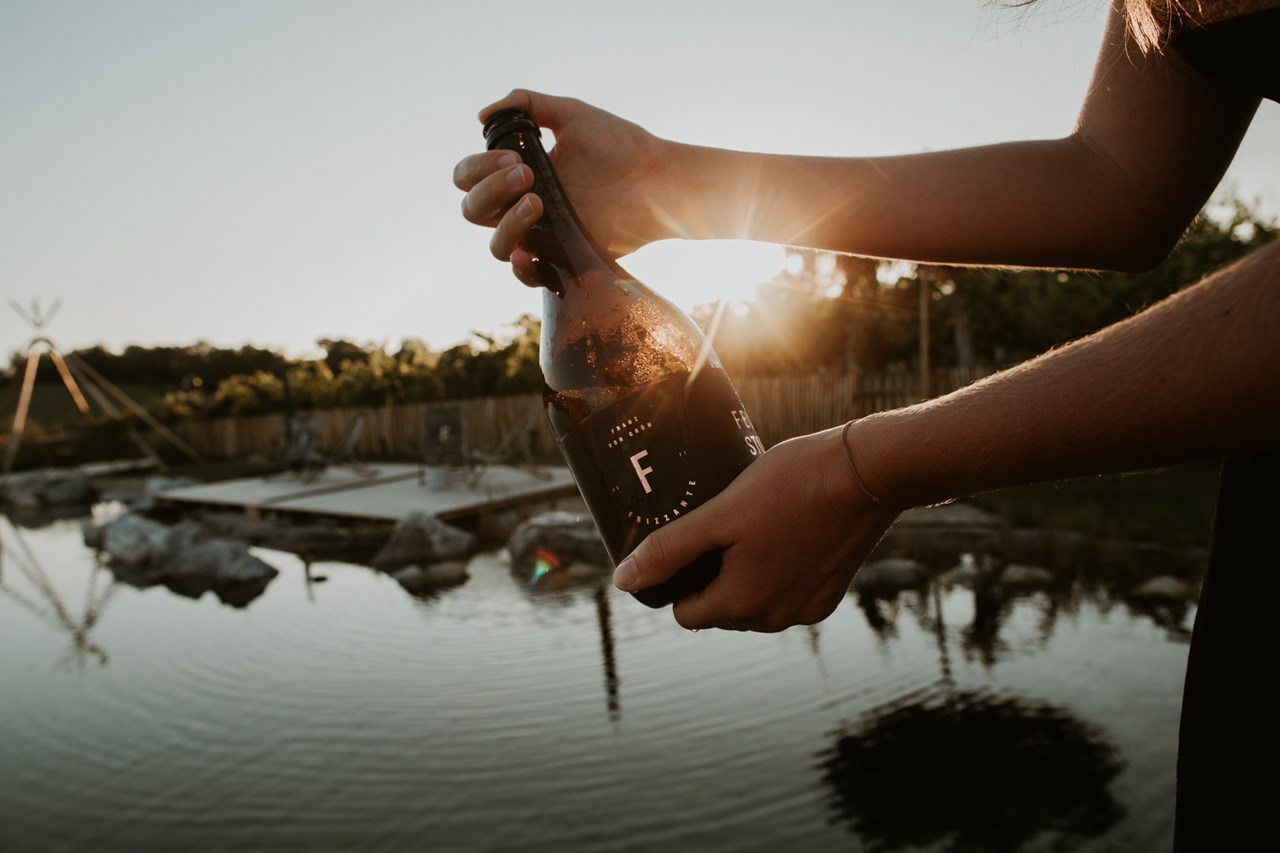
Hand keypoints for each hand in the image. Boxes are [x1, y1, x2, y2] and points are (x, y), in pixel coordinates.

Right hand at [453, 89, 675, 283]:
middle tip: (527, 174)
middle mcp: (523, 205)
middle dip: (490, 189)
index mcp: (518, 173)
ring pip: (496, 245)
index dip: (479, 168)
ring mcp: (542, 235)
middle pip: (473, 210)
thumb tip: (482, 115)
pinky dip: (521, 269)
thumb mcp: (571, 114)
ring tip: (537, 202)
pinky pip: (528, 277)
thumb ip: (527, 104)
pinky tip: (526, 252)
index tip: (514, 156)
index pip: (470, 177)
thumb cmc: (620, 146)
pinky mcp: (563, 259)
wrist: (658, 181)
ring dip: (506, 222)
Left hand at [613, 424, 900, 631]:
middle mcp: (774, 619)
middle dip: (714, 573)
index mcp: (741, 604)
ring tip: (753, 522)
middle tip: (721, 523)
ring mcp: (806, 609)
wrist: (868, 473)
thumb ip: (670, 548)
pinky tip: (785, 529)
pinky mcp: (830, 595)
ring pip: (755, 601)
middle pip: (720, 608)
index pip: (686, 613)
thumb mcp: (721, 513)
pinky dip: (780, 569)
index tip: (689, 540)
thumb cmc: (791, 484)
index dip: (680, 578)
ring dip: (746, 571)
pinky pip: (788, 592)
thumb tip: (623, 582)